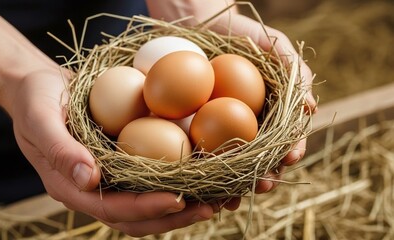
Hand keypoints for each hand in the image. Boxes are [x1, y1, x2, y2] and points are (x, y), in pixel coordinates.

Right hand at [7, 69, 239, 236]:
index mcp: (72, 187)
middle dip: (175, 215)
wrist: (38, 86)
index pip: (112, 208)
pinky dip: (179, 179)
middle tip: (212, 206)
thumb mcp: (40, 117)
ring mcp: (110, 177)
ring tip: (220, 197)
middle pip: (138, 215)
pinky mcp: (123, 161)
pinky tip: (205, 172)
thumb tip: (89, 179)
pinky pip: (152, 176)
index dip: (146, 208)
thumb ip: (60, 149)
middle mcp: (95, 188)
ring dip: (184, 203)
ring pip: (150, 202)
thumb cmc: (35, 98)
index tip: (178, 199)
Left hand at [147, 0, 316, 193]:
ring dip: (234, 183)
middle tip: (262, 185)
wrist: (200, 25)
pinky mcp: (198, 127)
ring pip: (232, 162)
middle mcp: (251, 123)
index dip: (292, 149)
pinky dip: (203, 170)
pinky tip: (201, 185)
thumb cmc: (240, 32)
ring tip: (231, 197)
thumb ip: (295, 71)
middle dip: (264, 175)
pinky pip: (202, 151)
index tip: (290, 158)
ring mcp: (223, 127)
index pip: (288, 136)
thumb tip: (312, 108)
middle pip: (261, 156)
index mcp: (272, 110)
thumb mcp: (272, 44)